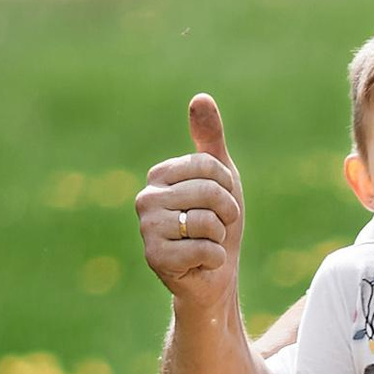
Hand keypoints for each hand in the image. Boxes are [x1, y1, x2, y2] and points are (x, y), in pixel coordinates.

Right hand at [138, 94, 244, 307]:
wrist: (214, 275)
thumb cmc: (218, 224)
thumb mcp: (222, 177)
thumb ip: (210, 139)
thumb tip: (200, 98)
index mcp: (160, 175)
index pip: (208, 165)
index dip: (228, 186)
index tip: (221, 202)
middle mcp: (146, 198)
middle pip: (209, 192)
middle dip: (226, 213)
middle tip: (217, 227)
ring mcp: (147, 229)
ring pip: (206, 222)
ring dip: (219, 237)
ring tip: (206, 244)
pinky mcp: (155, 257)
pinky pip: (204, 249)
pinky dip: (214, 259)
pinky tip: (201, 263)